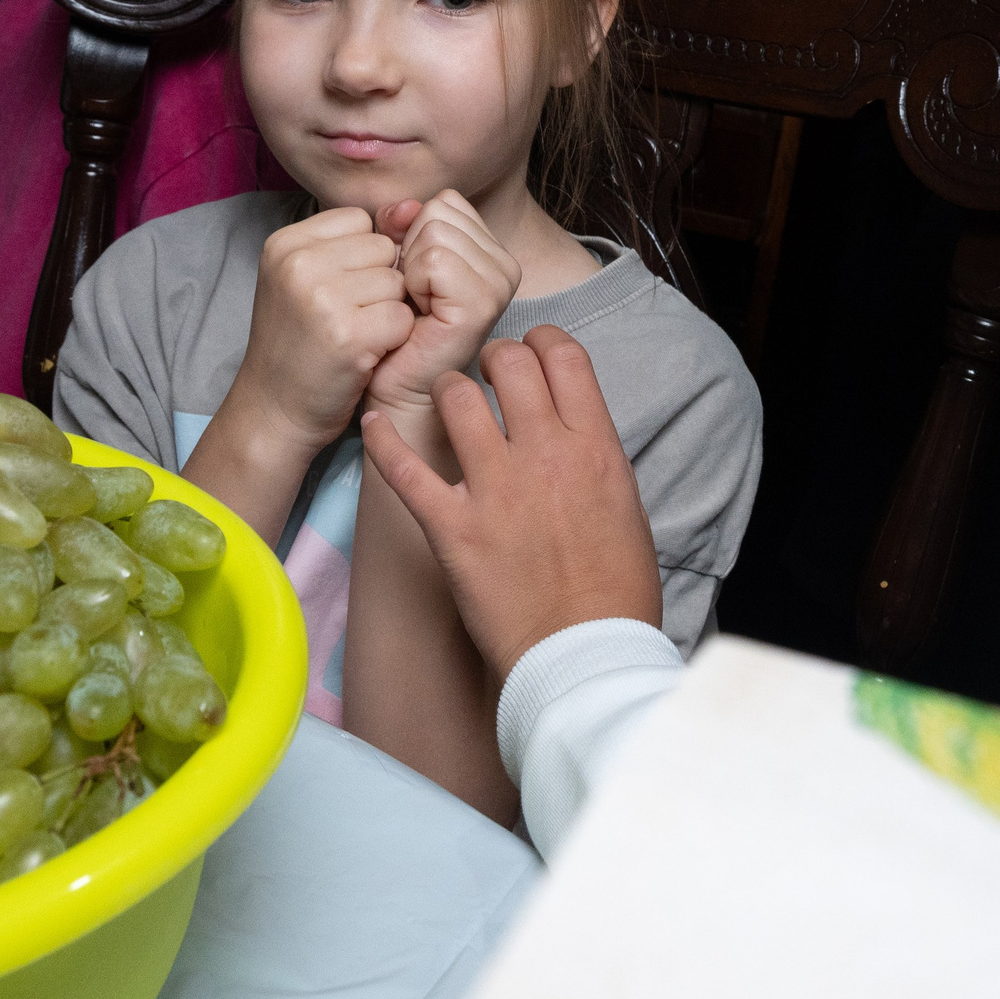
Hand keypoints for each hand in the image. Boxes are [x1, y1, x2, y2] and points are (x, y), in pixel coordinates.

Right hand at [225, 208, 416, 459]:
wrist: (274, 409)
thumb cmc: (299, 341)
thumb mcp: (312, 278)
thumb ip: (360, 239)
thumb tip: (414, 205)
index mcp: (285, 242)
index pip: (361, 221)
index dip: (363, 258)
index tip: (338, 291)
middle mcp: (298, 263)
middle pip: (383, 249)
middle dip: (379, 284)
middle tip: (346, 317)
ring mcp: (321, 299)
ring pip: (398, 283)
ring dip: (388, 312)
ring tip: (354, 335)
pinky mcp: (348, 336)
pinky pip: (403, 318)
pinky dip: (393, 340)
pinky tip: (364, 354)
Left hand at [362, 326, 661, 679]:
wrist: (585, 656)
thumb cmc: (616, 594)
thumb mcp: (628, 509)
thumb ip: (596, 461)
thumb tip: (575, 434)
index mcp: (595, 448)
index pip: (565, 356)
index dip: (542, 342)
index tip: (530, 350)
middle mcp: (544, 455)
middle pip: (508, 362)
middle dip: (492, 357)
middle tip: (485, 372)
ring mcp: (494, 489)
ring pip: (456, 398)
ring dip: (447, 390)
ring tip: (444, 400)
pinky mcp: (452, 528)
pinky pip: (403, 469)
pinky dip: (382, 442)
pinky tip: (371, 425)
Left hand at [365, 192, 520, 431]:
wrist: (395, 384)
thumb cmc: (396, 325)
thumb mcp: (397, 259)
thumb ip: (400, 222)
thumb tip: (404, 204)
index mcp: (493, 250)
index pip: (444, 201)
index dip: (412, 234)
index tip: (415, 279)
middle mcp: (506, 264)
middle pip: (438, 211)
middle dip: (410, 249)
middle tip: (414, 295)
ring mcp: (499, 284)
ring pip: (435, 231)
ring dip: (409, 269)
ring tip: (417, 305)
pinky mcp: (482, 304)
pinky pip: (434, 259)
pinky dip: (412, 283)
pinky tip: (419, 313)